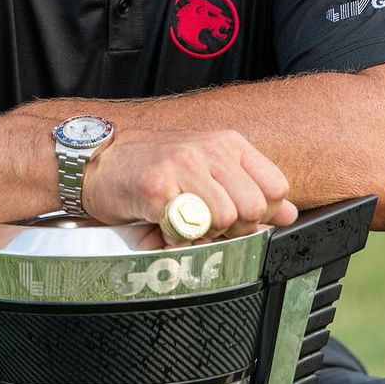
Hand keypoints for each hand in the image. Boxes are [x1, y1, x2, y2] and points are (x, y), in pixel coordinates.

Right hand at [82, 127, 296, 238]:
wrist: (96, 160)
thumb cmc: (152, 168)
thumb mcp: (207, 170)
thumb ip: (249, 189)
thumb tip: (288, 213)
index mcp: (228, 144)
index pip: (276, 188)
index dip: (261, 215)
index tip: (234, 218)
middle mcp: (210, 149)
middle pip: (254, 208)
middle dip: (232, 229)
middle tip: (202, 225)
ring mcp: (183, 165)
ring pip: (225, 220)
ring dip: (203, 236)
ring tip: (179, 225)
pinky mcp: (158, 187)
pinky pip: (187, 230)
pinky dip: (175, 240)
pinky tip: (160, 226)